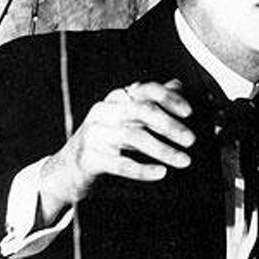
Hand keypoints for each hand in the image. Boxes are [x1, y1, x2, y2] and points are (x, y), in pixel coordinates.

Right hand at [38, 80, 194, 222]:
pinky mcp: (89, 157)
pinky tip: (160, 173)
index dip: (170, 98)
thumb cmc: (105, 141)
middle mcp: (104, 111)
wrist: (67, 169)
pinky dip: (142, 169)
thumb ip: (151, 102)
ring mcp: (94, 133)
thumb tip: (177, 85)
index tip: (190, 113)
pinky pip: (119, 163)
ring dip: (163, 149)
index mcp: (116, 99)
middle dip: (170, 125)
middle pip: (141, 110)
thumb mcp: (127, 118)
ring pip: (133, 135)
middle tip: (191, 140)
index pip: (146, 89)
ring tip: (183, 161)